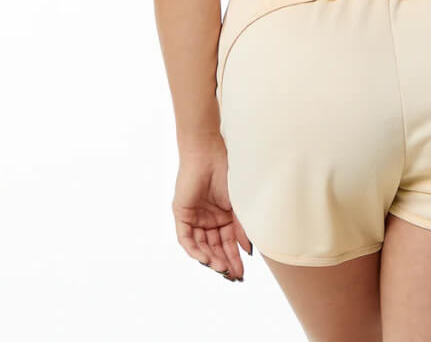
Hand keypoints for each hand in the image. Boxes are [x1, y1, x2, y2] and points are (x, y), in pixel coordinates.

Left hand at [172, 144, 252, 280]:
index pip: (228, 243)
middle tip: (233, 275)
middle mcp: (208, 220)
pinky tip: (206, 259)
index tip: (242, 273)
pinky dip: (195, 250)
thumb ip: (241, 228)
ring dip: (211, 259)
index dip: (234, 258)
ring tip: (222, 268)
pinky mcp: (182, 215)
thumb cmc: (226, 173)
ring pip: (201, 246)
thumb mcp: (237, 205)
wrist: (209, 154)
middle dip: (224, 262)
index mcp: (223, 217)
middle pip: (215, 248)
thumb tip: (248, 251)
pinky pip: (186, 239)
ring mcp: (195, 218)